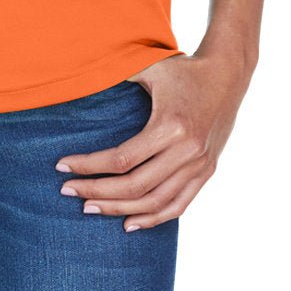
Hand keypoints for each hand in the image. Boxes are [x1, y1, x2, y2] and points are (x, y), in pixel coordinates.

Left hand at [53, 51, 252, 230]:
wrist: (228, 74)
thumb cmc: (183, 69)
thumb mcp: (151, 67)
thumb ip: (118, 74)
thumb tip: (79, 79)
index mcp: (170, 126)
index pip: (122, 159)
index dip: (89, 166)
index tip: (62, 166)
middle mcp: (186, 151)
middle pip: (135, 186)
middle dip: (97, 191)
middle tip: (68, 191)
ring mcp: (199, 166)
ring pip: (155, 202)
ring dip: (120, 209)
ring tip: (90, 208)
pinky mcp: (206, 172)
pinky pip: (179, 205)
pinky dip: (154, 218)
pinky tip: (130, 223)